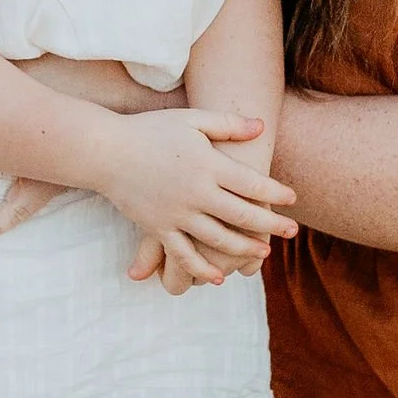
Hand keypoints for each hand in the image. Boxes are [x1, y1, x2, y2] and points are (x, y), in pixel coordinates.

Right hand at [97, 112, 293, 279]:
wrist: (105, 151)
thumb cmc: (150, 130)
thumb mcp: (192, 120)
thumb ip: (228, 124)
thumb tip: (262, 127)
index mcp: (207, 165)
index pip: (252, 183)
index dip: (275, 193)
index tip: (292, 199)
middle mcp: (196, 193)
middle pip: (242, 215)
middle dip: (270, 225)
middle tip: (292, 232)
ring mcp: (177, 214)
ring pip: (218, 240)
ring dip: (244, 249)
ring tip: (263, 253)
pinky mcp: (158, 229)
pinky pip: (183, 255)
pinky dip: (202, 269)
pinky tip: (219, 278)